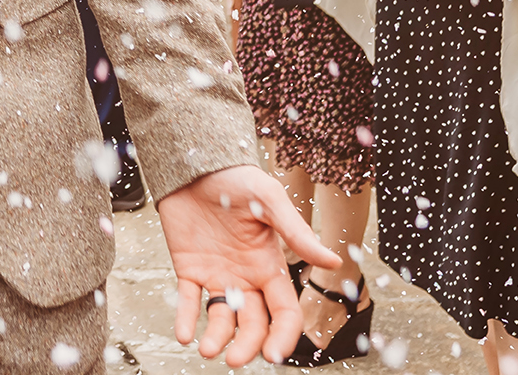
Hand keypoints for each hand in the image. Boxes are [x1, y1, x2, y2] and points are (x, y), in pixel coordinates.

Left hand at [159, 164, 338, 366]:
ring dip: (216, 337)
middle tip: (235, 359)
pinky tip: (184, 334)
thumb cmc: (237, 178)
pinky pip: (189, 300)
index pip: (284, 310)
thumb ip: (296, 232)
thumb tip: (333, 261)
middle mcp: (245, 277)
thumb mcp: (269, 200)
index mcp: (269, 265)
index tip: (273, 354)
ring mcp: (217, 275)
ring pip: (221, 318)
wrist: (195, 162)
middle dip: (247, 344)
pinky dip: (186, 319)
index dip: (284, 335)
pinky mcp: (189, 268)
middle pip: (253, 323)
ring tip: (208, 349)